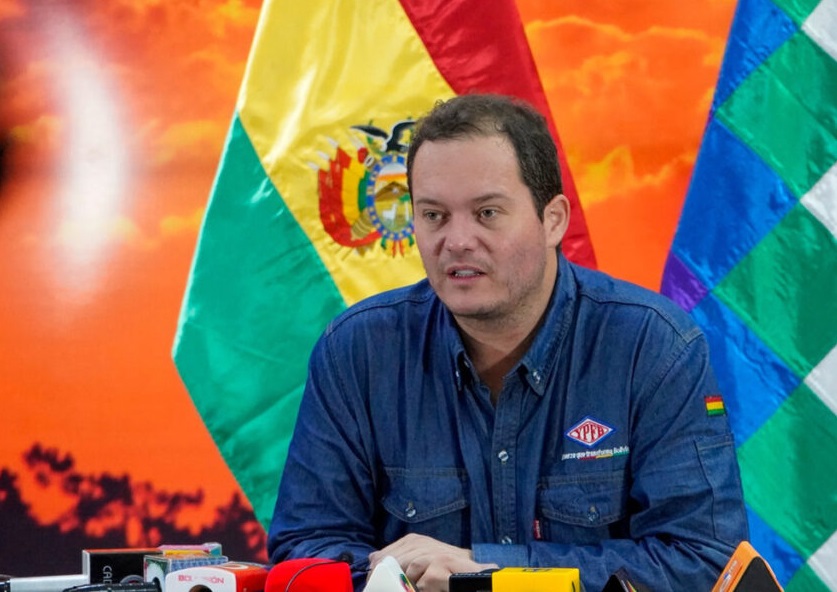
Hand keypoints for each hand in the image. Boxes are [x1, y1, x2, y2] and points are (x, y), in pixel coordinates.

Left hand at [368, 533, 497, 591]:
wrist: (475, 573)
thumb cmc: (445, 568)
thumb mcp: (419, 558)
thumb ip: (399, 556)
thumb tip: (371, 558)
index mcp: (414, 541)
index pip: (385, 553)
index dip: (377, 569)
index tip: (372, 582)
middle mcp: (422, 544)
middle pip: (393, 562)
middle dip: (386, 578)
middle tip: (383, 587)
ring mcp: (432, 554)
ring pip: (408, 572)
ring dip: (407, 584)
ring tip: (414, 587)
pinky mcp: (441, 566)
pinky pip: (423, 582)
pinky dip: (423, 588)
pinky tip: (428, 588)